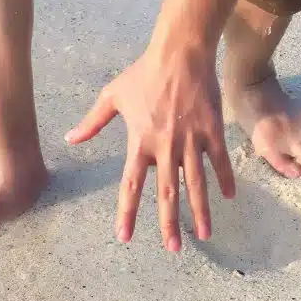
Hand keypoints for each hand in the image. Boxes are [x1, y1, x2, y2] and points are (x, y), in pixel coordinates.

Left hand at [66, 48, 235, 250]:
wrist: (181, 51)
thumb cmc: (143, 73)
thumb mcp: (112, 96)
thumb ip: (92, 122)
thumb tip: (71, 139)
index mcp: (140, 142)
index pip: (131, 186)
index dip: (127, 213)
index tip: (125, 237)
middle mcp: (165, 147)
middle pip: (166, 194)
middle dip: (169, 224)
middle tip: (173, 249)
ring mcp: (191, 140)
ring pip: (196, 183)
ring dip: (200, 211)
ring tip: (204, 236)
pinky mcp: (212, 130)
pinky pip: (219, 160)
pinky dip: (224, 179)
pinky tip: (229, 198)